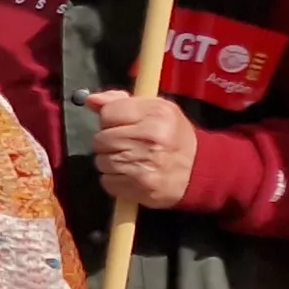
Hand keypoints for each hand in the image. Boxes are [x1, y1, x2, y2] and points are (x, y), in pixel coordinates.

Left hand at [86, 90, 197, 208]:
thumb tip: (91, 100)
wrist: (197, 170)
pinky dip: (114, 179)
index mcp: (156, 114)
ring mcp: (144, 165)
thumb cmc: (172, 136)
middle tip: (127, 143)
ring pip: (101, 161)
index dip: (110, 119)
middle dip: (109, 141)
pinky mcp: (139, 187)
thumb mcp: (156, 109)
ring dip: (110, 161)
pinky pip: (107, 181)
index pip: (108, 113)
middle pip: (100, 139)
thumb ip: (120, 101)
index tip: (122, 123)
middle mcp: (150, 139)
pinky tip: (131, 173)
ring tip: (131, 159)